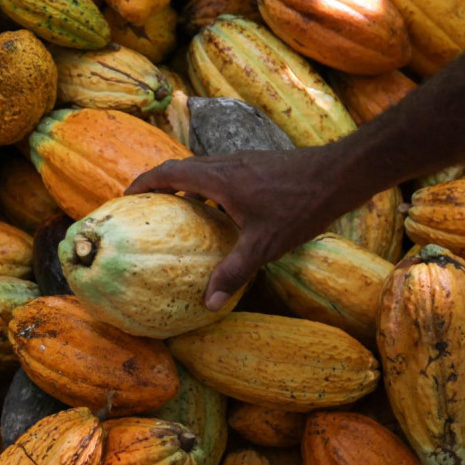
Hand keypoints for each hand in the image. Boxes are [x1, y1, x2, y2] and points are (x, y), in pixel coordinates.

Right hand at [126, 145, 366, 310]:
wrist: (338, 175)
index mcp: (217, 179)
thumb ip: (233, 272)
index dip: (143, 183)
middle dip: (159, 185)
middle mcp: (225, 164)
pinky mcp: (258, 164)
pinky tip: (220, 213)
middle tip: (146, 208)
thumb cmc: (299, 207)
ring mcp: (243, 161)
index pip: (167, 173)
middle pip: (181, 168)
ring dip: (185, 186)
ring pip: (202, 169)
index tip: (126, 197)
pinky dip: (207, 188)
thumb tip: (209, 303)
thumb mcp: (263, 245)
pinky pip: (221, 173)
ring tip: (177, 213)